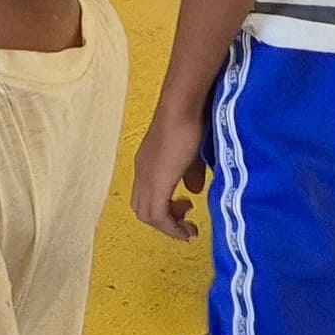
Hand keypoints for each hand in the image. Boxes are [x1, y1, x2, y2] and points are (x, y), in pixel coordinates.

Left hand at [131, 106, 207, 239]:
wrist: (183, 107)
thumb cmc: (190, 122)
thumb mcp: (192, 154)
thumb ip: (191, 174)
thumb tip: (194, 190)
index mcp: (147, 165)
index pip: (146, 198)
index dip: (163, 212)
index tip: (185, 214)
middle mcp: (141, 173)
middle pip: (142, 210)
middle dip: (165, 223)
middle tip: (185, 223)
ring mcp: (145, 177)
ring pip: (147, 215)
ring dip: (168, 227)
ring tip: (188, 227)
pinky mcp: (156, 182)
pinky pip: (158, 215)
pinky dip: (171, 226)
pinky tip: (186, 228)